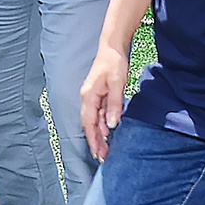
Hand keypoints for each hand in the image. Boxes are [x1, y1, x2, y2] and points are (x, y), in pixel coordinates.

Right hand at [80, 45, 129, 159]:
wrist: (113, 47)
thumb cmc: (113, 63)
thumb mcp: (117, 84)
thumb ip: (114, 105)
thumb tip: (111, 125)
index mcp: (89, 96)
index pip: (88, 123)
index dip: (93, 140)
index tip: (98, 153)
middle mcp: (87, 98)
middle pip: (90, 124)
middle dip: (95, 141)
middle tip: (103, 157)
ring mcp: (93, 96)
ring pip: (94, 120)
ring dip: (100, 135)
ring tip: (106, 149)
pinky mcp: (99, 94)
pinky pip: (99, 113)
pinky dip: (103, 124)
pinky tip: (109, 132)